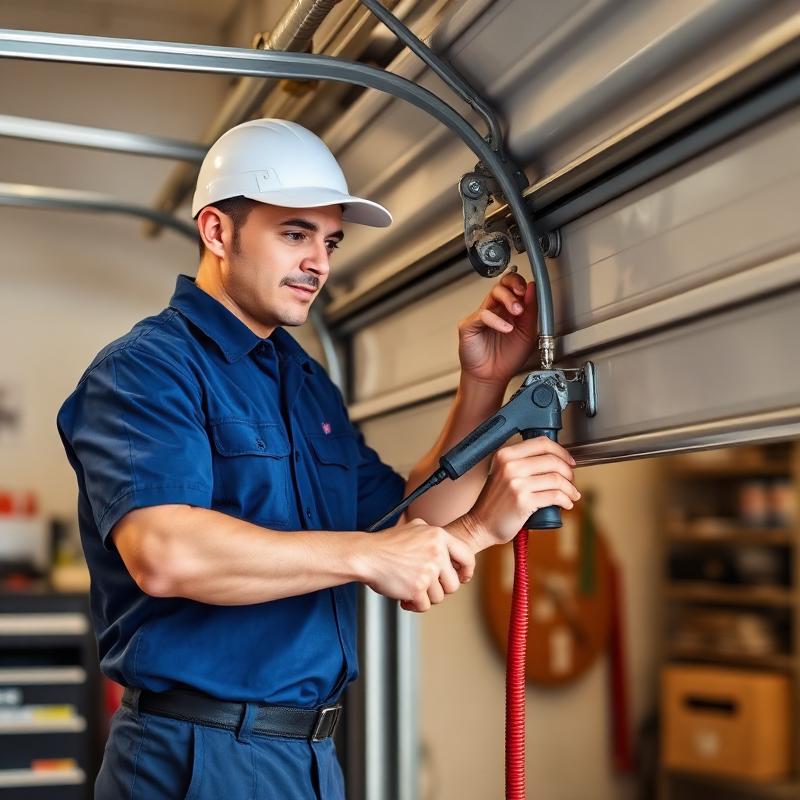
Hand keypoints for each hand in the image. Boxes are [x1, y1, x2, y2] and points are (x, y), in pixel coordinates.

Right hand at [358, 518, 475, 612]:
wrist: (366, 556)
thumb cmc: (385, 544)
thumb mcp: (413, 527)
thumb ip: (431, 534)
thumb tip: (446, 545)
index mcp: (439, 536)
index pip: (467, 556)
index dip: (466, 571)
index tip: (462, 578)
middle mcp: (437, 552)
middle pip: (453, 584)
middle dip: (440, 589)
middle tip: (425, 586)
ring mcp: (427, 571)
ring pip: (439, 597)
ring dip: (424, 597)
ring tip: (410, 588)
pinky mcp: (417, 589)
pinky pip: (424, 606)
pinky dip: (414, 605)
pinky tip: (404, 597)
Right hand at [451, 436, 579, 551]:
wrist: (480, 524)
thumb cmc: (495, 502)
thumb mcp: (503, 473)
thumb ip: (521, 463)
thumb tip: (556, 459)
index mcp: (505, 455)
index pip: (541, 443)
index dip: (561, 451)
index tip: (569, 461)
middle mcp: (509, 466)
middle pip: (552, 460)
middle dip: (568, 472)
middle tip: (570, 480)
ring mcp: (516, 483)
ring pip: (556, 479)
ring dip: (570, 488)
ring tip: (571, 494)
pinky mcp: (523, 501)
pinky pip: (554, 496)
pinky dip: (566, 500)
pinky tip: (567, 503)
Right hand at [458, 270, 536, 387]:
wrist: (492, 377)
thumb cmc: (507, 358)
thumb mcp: (528, 334)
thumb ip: (531, 312)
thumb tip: (533, 289)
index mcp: (509, 310)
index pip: (514, 286)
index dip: (522, 284)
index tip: (531, 290)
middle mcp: (495, 309)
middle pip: (502, 284)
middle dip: (515, 285)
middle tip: (522, 295)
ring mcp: (482, 316)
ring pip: (493, 294)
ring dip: (508, 299)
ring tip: (517, 312)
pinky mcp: (470, 325)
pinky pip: (483, 315)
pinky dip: (496, 320)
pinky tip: (506, 328)